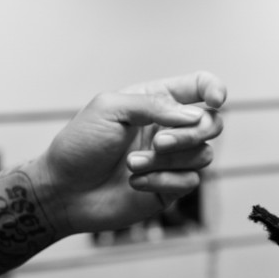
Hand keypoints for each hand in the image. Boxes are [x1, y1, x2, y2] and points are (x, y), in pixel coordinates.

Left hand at [34, 71, 226, 233]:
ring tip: (132, 165)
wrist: (63, 190)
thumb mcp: (109, 108)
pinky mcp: (170, 187)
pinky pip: (190, 181)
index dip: (215, 89)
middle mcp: (170, 128)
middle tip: (159, 143)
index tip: (216, 100)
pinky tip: (135, 183)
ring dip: (167, 160)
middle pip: (212, 124)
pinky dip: (163, 180)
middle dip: (191, 133)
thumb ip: (154, 105)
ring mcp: (172, 159)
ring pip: (202, 155)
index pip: (199, 87)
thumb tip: (195, 116)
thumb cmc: (80, 144)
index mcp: (157, 101)